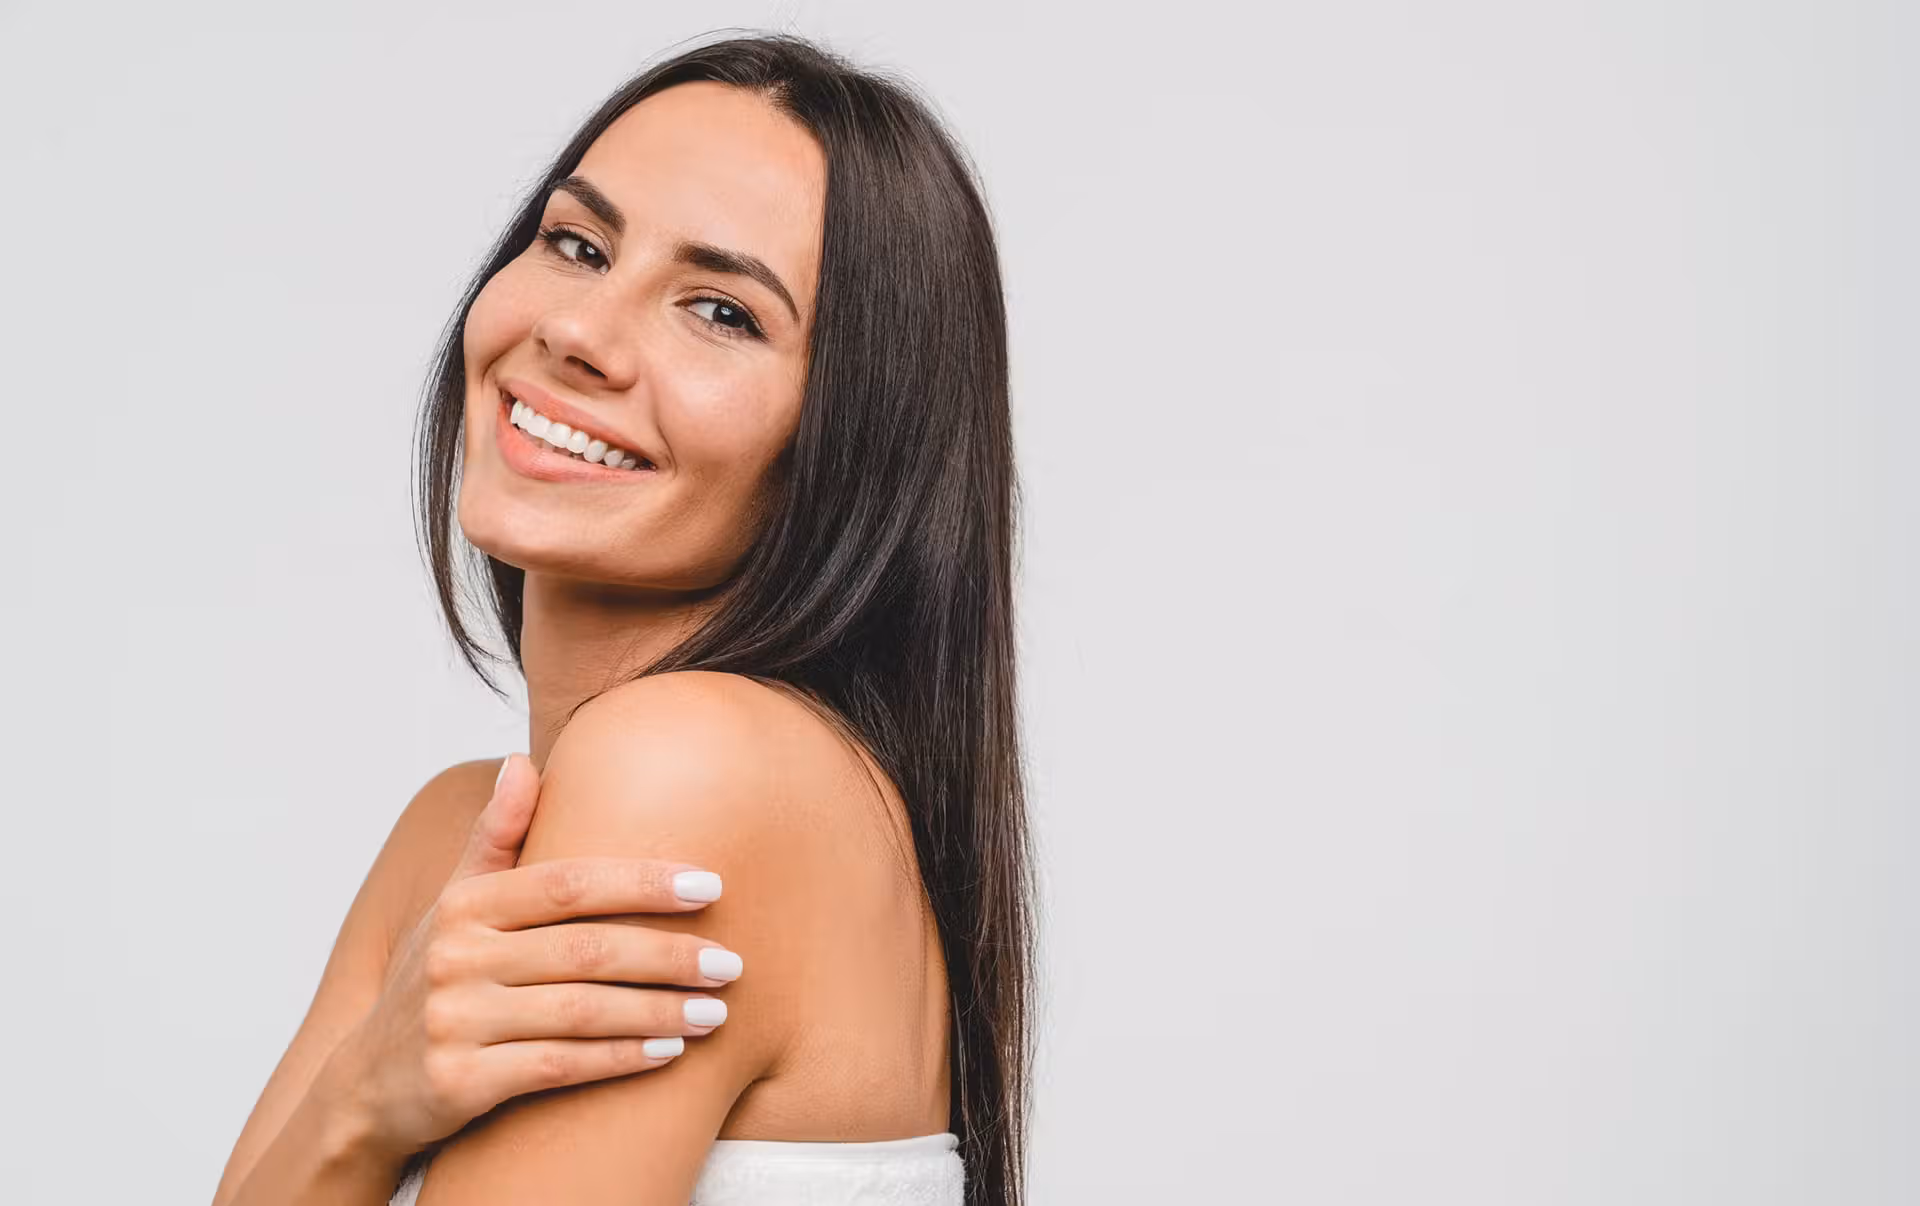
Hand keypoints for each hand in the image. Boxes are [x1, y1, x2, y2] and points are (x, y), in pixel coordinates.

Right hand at [317, 753, 742, 1159]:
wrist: (364, 1088)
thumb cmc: (433, 982)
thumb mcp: (451, 906)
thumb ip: (494, 838)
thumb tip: (523, 760)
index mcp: (464, 906)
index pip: (569, 883)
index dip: (643, 881)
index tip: (712, 885)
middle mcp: (455, 957)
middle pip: (585, 949)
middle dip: (669, 956)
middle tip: (732, 963)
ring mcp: (453, 1022)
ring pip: (580, 1012)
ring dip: (659, 1012)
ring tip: (716, 1013)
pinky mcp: (457, 1084)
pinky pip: (557, 1067)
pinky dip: (619, 1059)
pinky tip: (668, 1055)